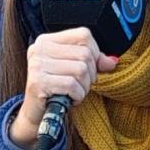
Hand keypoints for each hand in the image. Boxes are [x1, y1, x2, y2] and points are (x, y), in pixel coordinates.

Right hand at [10, 27, 119, 149]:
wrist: (37, 114)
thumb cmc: (57, 90)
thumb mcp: (75, 70)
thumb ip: (93, 61)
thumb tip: (112, 62)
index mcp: (47, 40)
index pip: (83, 35)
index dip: (95, 53)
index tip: (90, 69)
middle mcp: (39, 49)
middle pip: (84, 54)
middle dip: (90, 74)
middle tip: (81, 85)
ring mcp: (37, 65)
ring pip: (81, 70)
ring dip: (84, 87)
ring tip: (75, 93)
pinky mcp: (38, 82)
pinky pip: (72, 85)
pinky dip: (77, 96)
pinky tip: (70, 99)